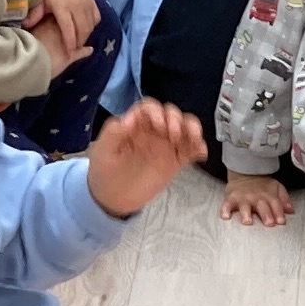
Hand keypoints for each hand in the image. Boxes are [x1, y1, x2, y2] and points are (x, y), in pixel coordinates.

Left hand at [32, 0, 97, 61]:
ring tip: (78, 41)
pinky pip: (96, 17)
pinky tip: (85, 28)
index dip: (70, 43)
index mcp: (63, 6)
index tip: (70, 53)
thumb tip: (25, 27)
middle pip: (82, 30)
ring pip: (90, 25)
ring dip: (86, 35)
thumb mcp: (40, 0)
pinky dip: (92, 25)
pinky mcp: (93, 0)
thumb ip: (34, 14)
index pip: (69, 29)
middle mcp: (77, 5)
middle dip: (79, 42)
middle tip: (74, 49)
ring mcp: (87, 2)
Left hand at [85, 98, 204, 215]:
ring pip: (185, 128)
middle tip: (173, 134)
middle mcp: (153, 130)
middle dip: (175, 119)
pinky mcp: (176, 160)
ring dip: (192, 128)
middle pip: (170, 114)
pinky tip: (201, 153)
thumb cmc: (105, 170)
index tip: (158, 123)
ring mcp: (166, 144)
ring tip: (194, 138)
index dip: (156, 111)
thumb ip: (113, 133)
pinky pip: (192, 149)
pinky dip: (200, 148)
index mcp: (136, 123)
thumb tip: (128, 118)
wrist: (113, 197)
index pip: (149, 108)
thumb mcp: (103, 150)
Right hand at [220, 173, 293, 228]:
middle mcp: (256, 197)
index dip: (279, 213)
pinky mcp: (231, 198)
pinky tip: (226, 216)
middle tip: (269, 223)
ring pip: (244, 207)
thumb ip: (284, 200)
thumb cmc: (262, 185)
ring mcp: (243, 198)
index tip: (281, 222)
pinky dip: (225, 210)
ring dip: (246, 214)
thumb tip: (291, 211)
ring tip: (248, 221)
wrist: (245, 173)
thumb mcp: (276, 188)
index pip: (275, 204)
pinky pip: (227, 205)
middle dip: (266, 214)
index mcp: (268, 195)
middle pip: (262, 206)